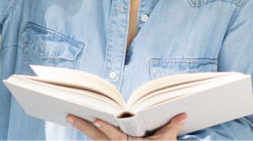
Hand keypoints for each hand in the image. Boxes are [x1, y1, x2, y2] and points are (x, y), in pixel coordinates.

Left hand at [65, 112, 187, 139]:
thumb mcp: (167, 140)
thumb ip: (172, 126)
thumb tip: (183, 113)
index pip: (116, 137)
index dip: (106, 128)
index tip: (96, 120)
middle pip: (98, 138)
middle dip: (83, 126)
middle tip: (69, 116)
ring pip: (95, 140)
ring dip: (83, 129)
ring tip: (69, 117)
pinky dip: (90, 133)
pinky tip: (80, 124)